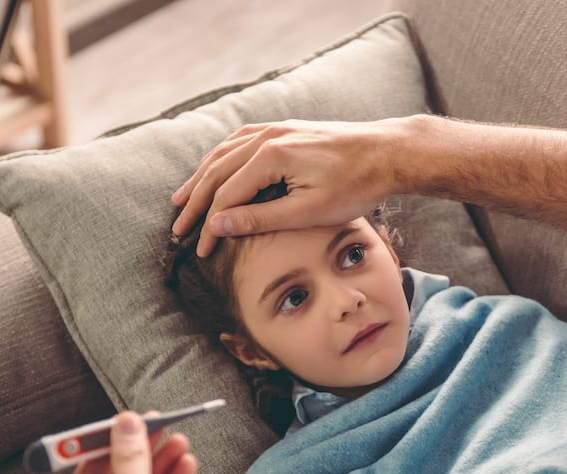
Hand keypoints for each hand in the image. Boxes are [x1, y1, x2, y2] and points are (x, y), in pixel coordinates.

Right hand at [171, 118, 411, 256]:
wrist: (388, 152)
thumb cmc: (355, 186)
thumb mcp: (308, 212)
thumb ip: (261, 218)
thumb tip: (218, 225)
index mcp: (270, 156)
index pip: (225, 196)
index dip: (208, 226)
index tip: (199, 251)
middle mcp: (267, 136)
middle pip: (216, 172)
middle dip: (194, 203)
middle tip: (178, 229)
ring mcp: (275, 128)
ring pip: (223, 154)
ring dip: (201, 178)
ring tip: (182, 199)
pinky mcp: (286, 129)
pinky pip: (240, 141)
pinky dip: (221, 158)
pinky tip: (215, 168)